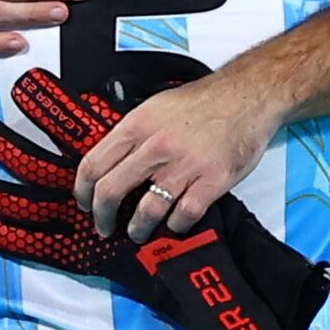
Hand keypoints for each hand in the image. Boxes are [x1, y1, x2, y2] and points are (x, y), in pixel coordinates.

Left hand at [73, 72, 286, 235]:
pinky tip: (175, 223)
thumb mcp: (155, 107)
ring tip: (137, 233)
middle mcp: (155, 147)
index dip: (83, 191)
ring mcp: (184, 166)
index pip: (93, 165)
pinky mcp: (212, 181)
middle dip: (103, 217)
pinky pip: (185, 215)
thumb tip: (112, 161)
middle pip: (112, 191)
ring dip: (138, 229)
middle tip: (105, 226)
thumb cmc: (204, 103)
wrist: (247, 97)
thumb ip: (133, 134)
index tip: (85, 202)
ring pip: (146, 210)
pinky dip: (176, 225)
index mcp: (137, 126)